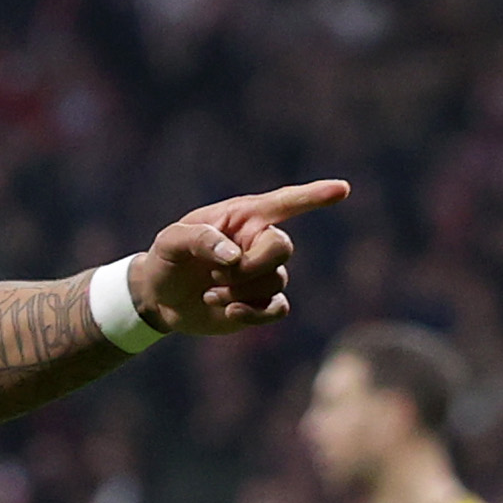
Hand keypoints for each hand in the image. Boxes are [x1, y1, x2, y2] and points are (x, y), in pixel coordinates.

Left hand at [133, 181, 354, 337]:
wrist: (161, 298)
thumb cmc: (166, 259)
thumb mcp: (171, 241)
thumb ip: (200, 239)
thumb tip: (234, 256)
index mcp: (243, 216)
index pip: (285, 202)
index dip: (314, 196)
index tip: (342, 189)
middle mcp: (258, 241)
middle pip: (281, 248)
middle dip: (251, 266)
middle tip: (216, 274)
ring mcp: (262, 273)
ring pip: (276, 280)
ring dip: (240, 290)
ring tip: (209, 291)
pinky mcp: (261, 302)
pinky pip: (278, 308)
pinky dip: (256, 313)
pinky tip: (230, 311)